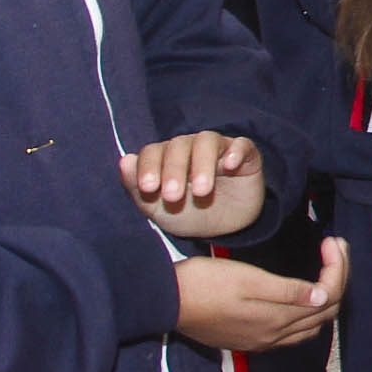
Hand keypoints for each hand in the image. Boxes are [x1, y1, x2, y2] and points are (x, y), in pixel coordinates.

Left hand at [118, 131, 267, 240]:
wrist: (224, 229)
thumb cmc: (187, 214)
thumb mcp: (157, 208)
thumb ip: (137, 187)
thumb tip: (124, 160)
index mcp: (166, 157)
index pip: (153, 151)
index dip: (148, 167)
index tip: (148, 189)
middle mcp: (190, 148)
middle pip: (179, 145)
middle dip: (174, 170)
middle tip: (173, 196)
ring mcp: (219, 149)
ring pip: (207, 141)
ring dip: (202, 164)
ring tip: (202, 191)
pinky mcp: (246, 155)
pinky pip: (242, 144)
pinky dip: (236, 151)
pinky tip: (230, 166)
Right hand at [175, 238, 345, 351]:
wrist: (166, 302)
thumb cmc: (204, 284)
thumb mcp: (248, 280)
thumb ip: (287, 292)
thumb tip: (323, 297)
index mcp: (277, 319)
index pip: (328, 296)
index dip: (338, 267)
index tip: (331, 240)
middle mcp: (275, 335)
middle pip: (327, 311)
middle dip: (338, 277)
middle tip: (335, 247)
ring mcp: (264, 340)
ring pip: (313, 323)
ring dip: (327, 295)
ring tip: (327, 265)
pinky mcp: (251, 339)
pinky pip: (294, 332)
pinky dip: (309, 311)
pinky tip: (304, 294)